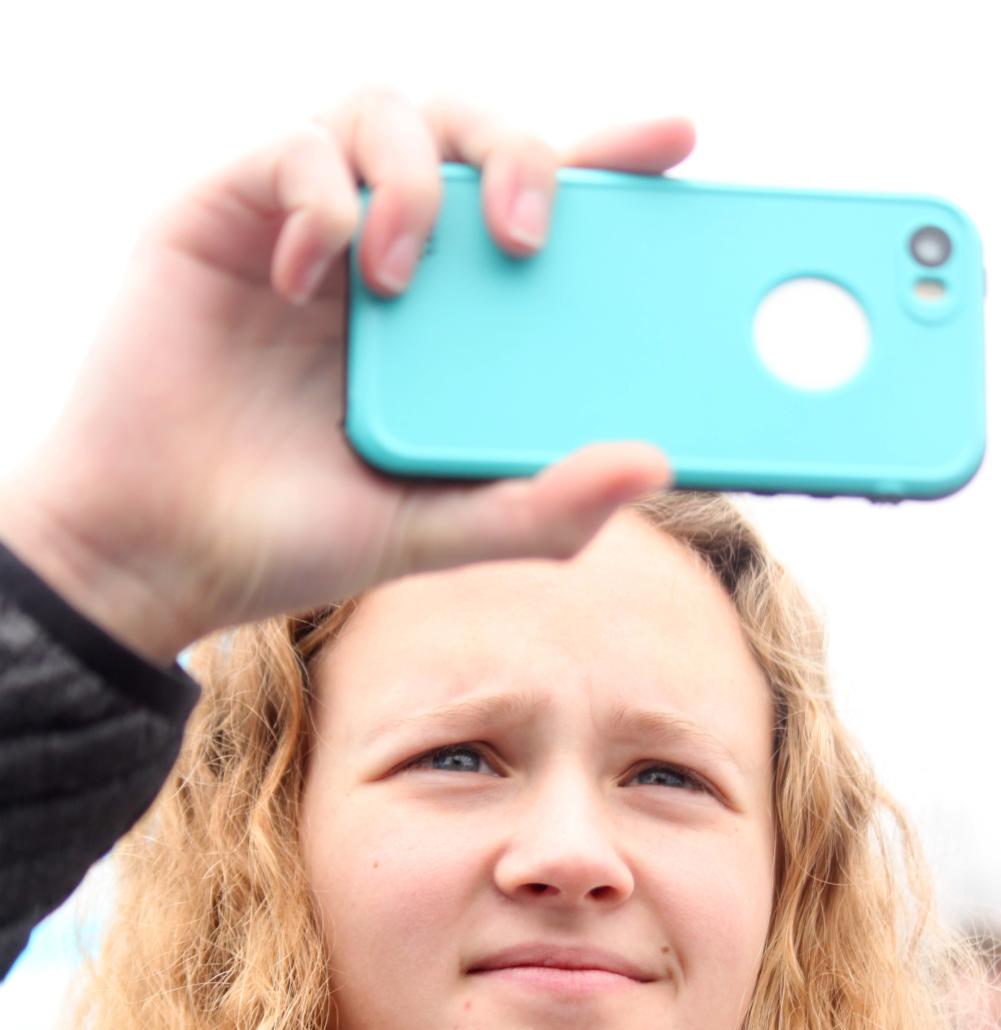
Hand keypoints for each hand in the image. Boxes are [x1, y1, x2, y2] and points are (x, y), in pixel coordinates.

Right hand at [1, 88, 694, 663]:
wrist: (161, 555)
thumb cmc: (296, 539)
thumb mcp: (436, 532)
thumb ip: (542, 508)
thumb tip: (656, 464)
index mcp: (446, 318)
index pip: (537, 209)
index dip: (606, 161)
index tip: (679, 142)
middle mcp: (384, 257)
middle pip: (471, 130)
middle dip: (517, 148)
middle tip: (528, 233)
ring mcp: (306, 229)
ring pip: (386, 110)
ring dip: (415, 176)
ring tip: (397, 276)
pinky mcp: (225, 215)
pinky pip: (292, 148)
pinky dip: (319, 199)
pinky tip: (311, 280)